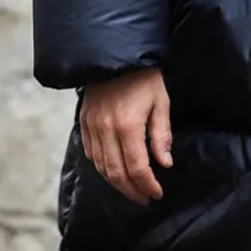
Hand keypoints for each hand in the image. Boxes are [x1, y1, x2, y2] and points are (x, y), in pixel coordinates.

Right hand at [79, 68, 172, 204]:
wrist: (115, 53)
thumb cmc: (143, 76)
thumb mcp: (160, 101)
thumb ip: (161, 134)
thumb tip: (165, 163)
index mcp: (128, 125)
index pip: (137, 167)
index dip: (147, 185)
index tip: (157, 193)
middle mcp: (106, 129)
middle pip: (117, 173)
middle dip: (132, 190)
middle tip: (145, 198)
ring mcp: (92, 127)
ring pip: (101, 168)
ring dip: (117, 184)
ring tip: (132, 190)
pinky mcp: (84, 122)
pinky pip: (91, 154)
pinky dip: (102, 168)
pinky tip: (114, 172)